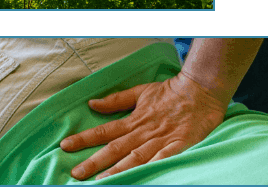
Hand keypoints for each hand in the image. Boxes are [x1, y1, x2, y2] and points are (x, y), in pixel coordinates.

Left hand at [60, 72, 227, 179]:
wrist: (201, 89)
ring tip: (101, 181)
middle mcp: (145, 131)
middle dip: (95, 161)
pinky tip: (143, 175)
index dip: (85, 138)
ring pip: (136, 157)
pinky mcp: (180, 145)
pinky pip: (165, 158)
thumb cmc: (171, 91)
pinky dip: (154, 166)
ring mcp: (162, 139)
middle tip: (76, 173)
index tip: (66, 145)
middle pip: (117, 148)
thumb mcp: (141, 91)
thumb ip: (117, 100)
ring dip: (118, 170)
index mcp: (135, 119)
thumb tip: (93, 103)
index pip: (105, 130)